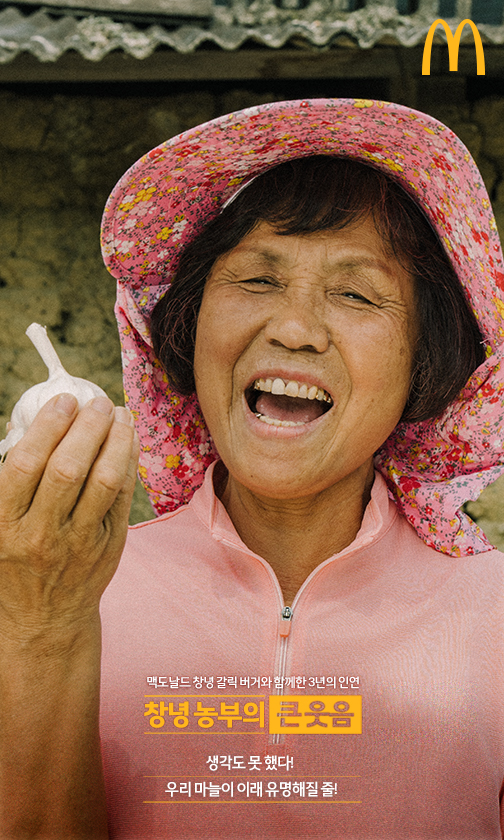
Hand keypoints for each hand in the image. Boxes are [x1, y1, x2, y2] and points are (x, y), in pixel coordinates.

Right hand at [0, 393, 138, 638]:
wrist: (42, 619)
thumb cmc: (15, 559)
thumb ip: (11, 481)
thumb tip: (35, 425)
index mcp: (4, 522)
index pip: (26, 465)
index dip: (48, 426)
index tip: (64, 400)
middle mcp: (40, 532)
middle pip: (69, 468)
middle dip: (87, 427)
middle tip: (97, 401)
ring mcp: (78, 542)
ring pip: (103, 481)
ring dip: (115, 440)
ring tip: (119, 414)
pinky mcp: (108, 546)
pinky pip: (122, 497)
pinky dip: (127, 463)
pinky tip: (128, 440)